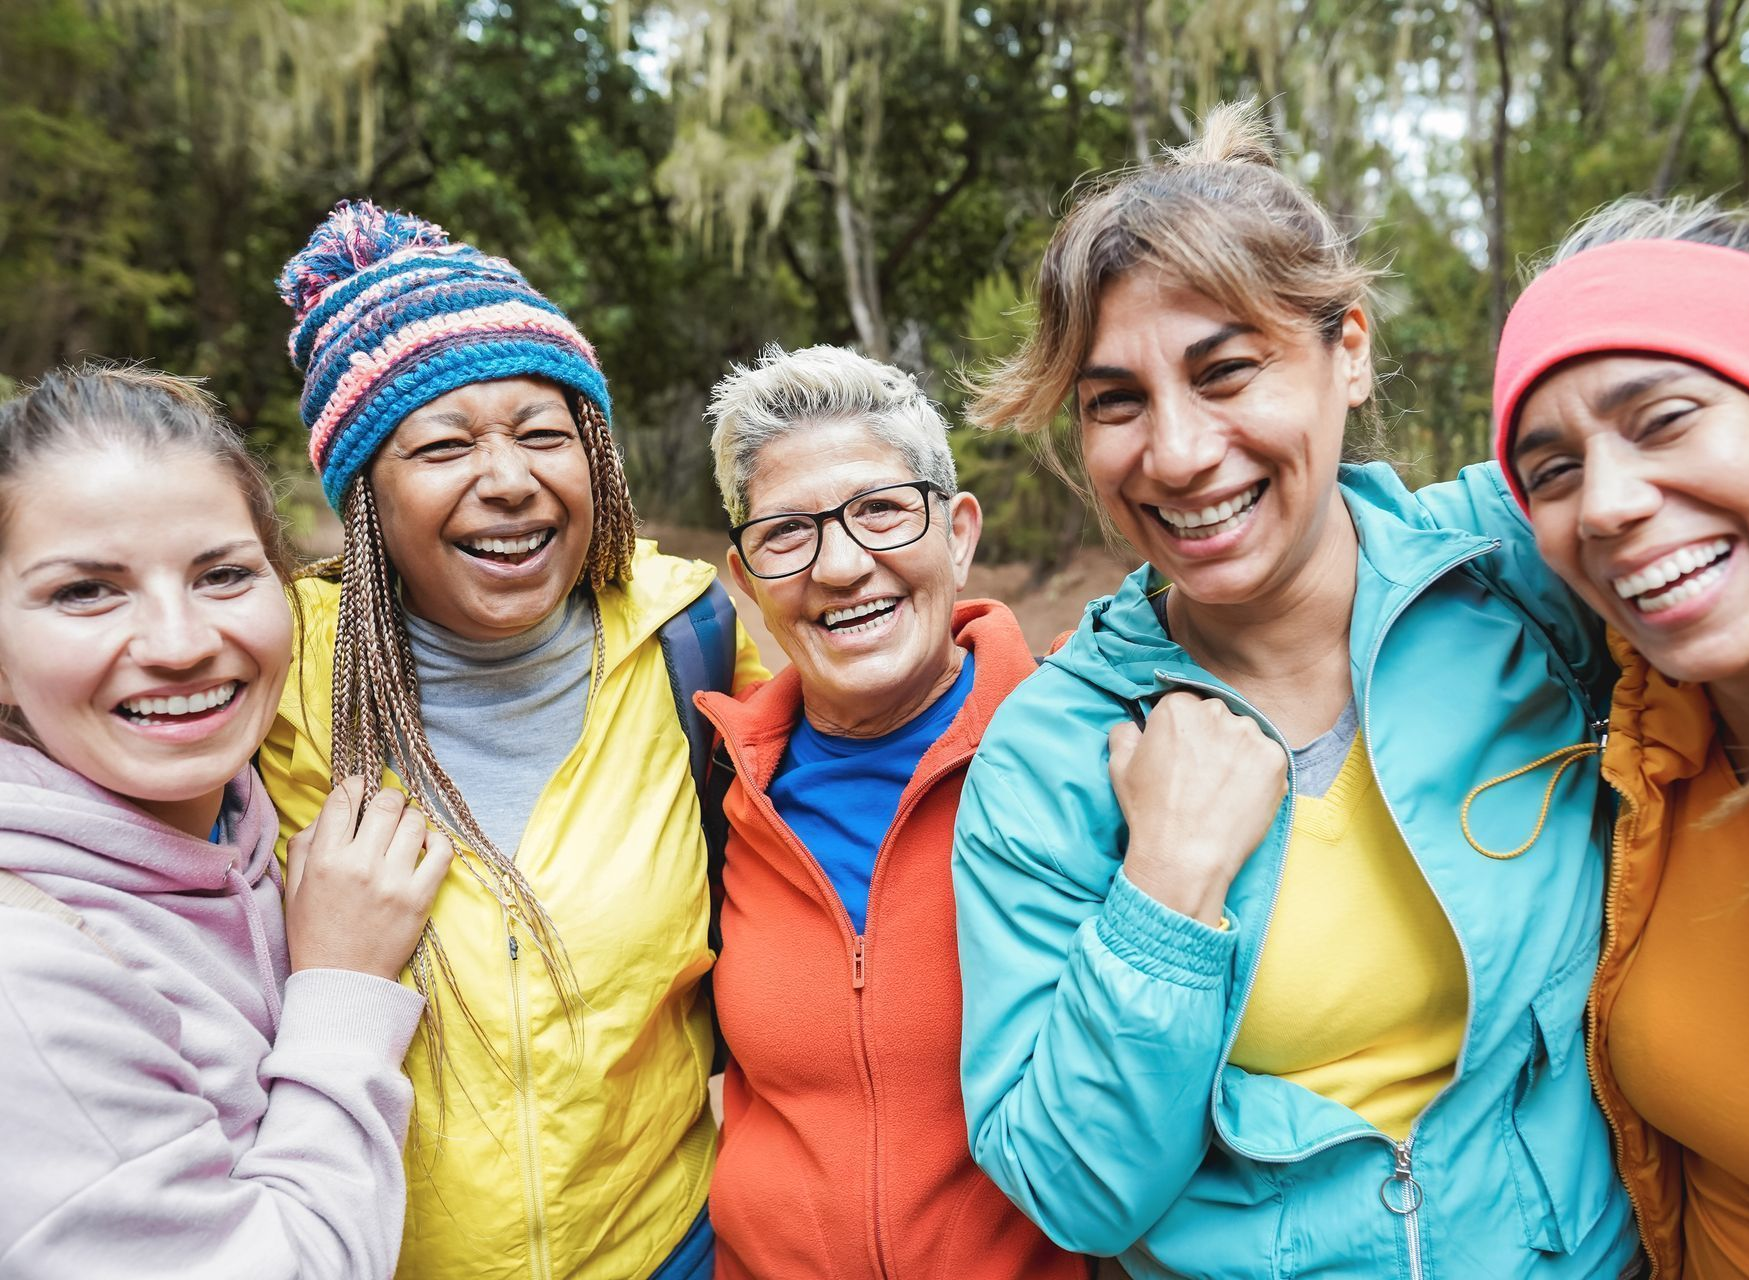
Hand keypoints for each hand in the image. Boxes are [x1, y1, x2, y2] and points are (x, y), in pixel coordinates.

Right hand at [284, 777, 453, 979]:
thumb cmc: (315, 933)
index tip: (360, 787)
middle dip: (388, 797)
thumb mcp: (297, 887)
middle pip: (386, 803)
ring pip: (414, 822)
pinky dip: (436, 841)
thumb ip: (306, 845)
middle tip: (388, 806)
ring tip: (405, 829)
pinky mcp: (420, 897)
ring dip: (411, 818)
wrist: (342, 980)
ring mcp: (393, 880)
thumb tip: (331, 812)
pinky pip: (441, 851)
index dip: (353, 785)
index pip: (344, 800)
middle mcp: (360, 865)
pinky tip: (426, 845)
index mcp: (326, 860)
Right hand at [1107, 691, 1287, 925]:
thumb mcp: (1119, 767)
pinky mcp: (1275, 758)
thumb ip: (1125, 734)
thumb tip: (1135, 726)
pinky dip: (1258, 774)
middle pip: (1217, 717)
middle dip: (1211, 739)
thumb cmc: (1150, 813)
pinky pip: (1267, 758)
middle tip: (1201, 776)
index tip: (1182, 754)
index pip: (1185, 705)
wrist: (1185, 857)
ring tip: (1222, 790)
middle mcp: (1216, 712)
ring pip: (1244, 736)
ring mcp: (1249, 735)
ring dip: (1236, 754)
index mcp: (1177, 707)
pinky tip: (1240, 796)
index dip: (1183, 732)